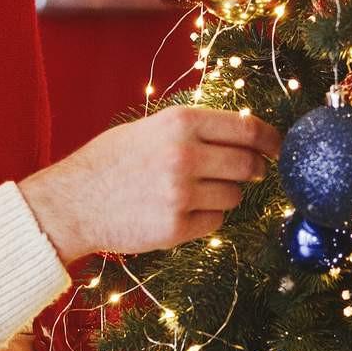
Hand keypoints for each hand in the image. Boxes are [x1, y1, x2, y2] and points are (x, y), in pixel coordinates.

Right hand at [19, 105, 281, 262]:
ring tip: (191, 191)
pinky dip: (205, 218)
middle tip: (244, 172)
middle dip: (253, 170)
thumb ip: (192, 130)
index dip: (270, 139)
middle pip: (249, 165)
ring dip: (224, 195)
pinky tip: (178, 211)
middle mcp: (185, 155)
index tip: (279, 147)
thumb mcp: (148, 128)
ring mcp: (182, 194)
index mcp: (179, 123)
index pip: (246, 128)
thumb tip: (242, 135)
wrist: (72, 201)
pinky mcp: (178, 227)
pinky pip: (215, 223)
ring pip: (234, 196)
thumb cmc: (108, 161)